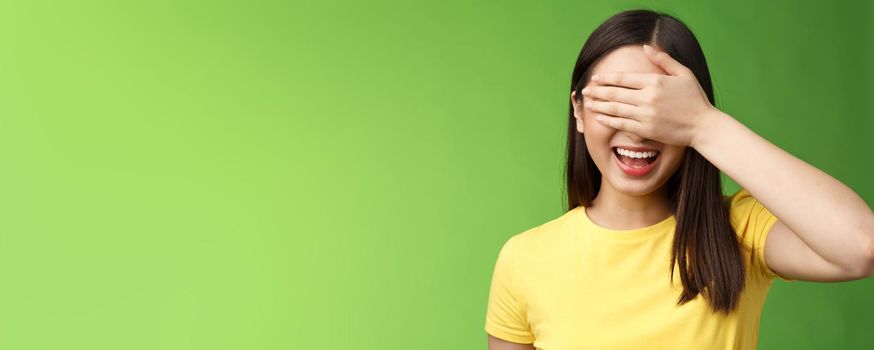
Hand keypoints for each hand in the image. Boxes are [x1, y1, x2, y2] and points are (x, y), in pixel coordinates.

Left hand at [581, 44, 717, 146]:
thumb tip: (647, 47)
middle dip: (597, 91)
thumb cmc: (694, 98)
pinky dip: (608, 120)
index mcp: (655, 82)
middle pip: (615, 93)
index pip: (624, 78)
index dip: (607, 78)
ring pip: (615, 109)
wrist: (703, 125)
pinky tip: (599, 117)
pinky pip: (622, 124)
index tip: (595, 78)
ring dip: (599, 105)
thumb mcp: (683, 73)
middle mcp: (648, 98)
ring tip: (588, 103)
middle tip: (585, 90)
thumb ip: (664, 60)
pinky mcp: (646, 130)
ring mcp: (646, 115)